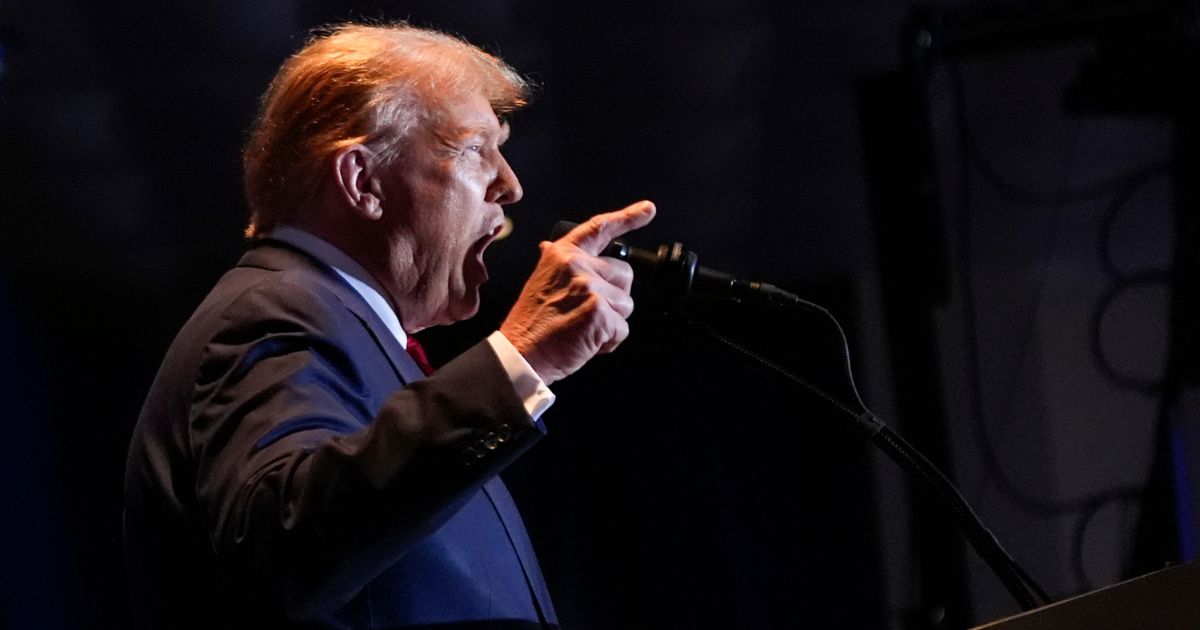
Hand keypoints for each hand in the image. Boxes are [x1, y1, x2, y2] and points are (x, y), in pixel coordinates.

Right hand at [500, 200, 655, 384]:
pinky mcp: (600, 312)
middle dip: (615, 297)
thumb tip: (552, 247)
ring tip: (582, 328)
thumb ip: (558, 266)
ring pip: (626, 304)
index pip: (599, 228)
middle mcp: (577, 265)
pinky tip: (586, 341)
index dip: (627, 217)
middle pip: (625, 274)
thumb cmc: (531, 325)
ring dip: (612, 321)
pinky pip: (623, 328)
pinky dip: (609, 341)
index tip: (647, 209)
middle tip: (587, 313)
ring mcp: (590, 287)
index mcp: (561, 255)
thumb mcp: (540, 282)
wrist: (520, 353)